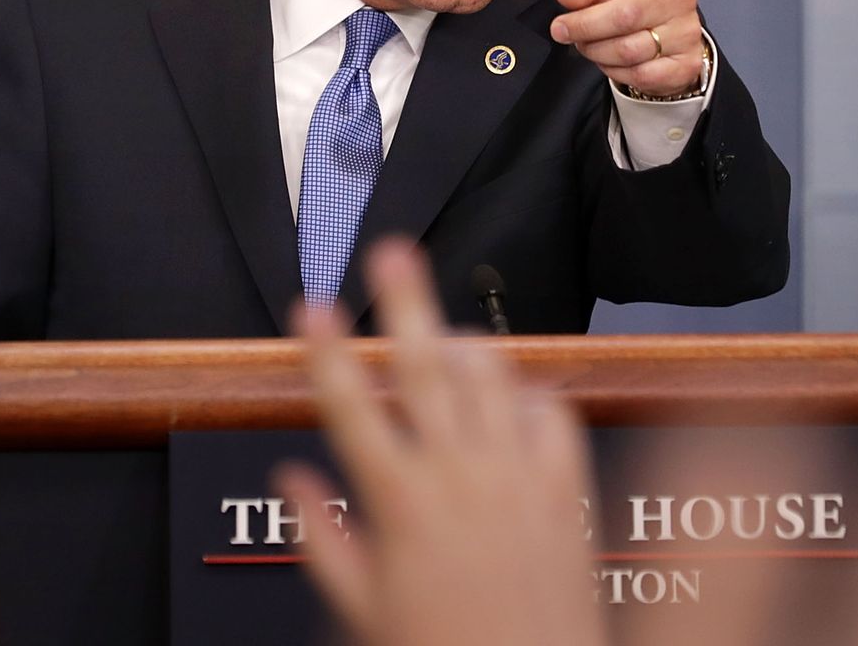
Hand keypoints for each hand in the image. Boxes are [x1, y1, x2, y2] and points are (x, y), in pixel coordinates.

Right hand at [275, 239, 605, 645]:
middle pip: (425, 367)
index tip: (313, 305)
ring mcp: (519, 478)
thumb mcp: (363, 607)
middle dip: (405, 300)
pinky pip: (551, 415)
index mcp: (401, 505)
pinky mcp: (566, 491)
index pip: (351, 407)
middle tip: (391, 250)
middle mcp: (461, 478)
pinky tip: (510, 394)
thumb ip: (322, 538)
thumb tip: (291, 478)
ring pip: (491, 377)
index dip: (327, 351)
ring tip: (444, 328)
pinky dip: (527, 394)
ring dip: (464, 342)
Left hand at [550, 0, 713, 96]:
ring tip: (587, 44)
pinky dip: (614, 72)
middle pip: (629, 15)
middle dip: (587, 26)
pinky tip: (609, 61)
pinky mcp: (687, 64)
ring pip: (630, 50)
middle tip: (562, 29)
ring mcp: (688, 32)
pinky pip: (641, 75)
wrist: (647, 30)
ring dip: (596, 51)